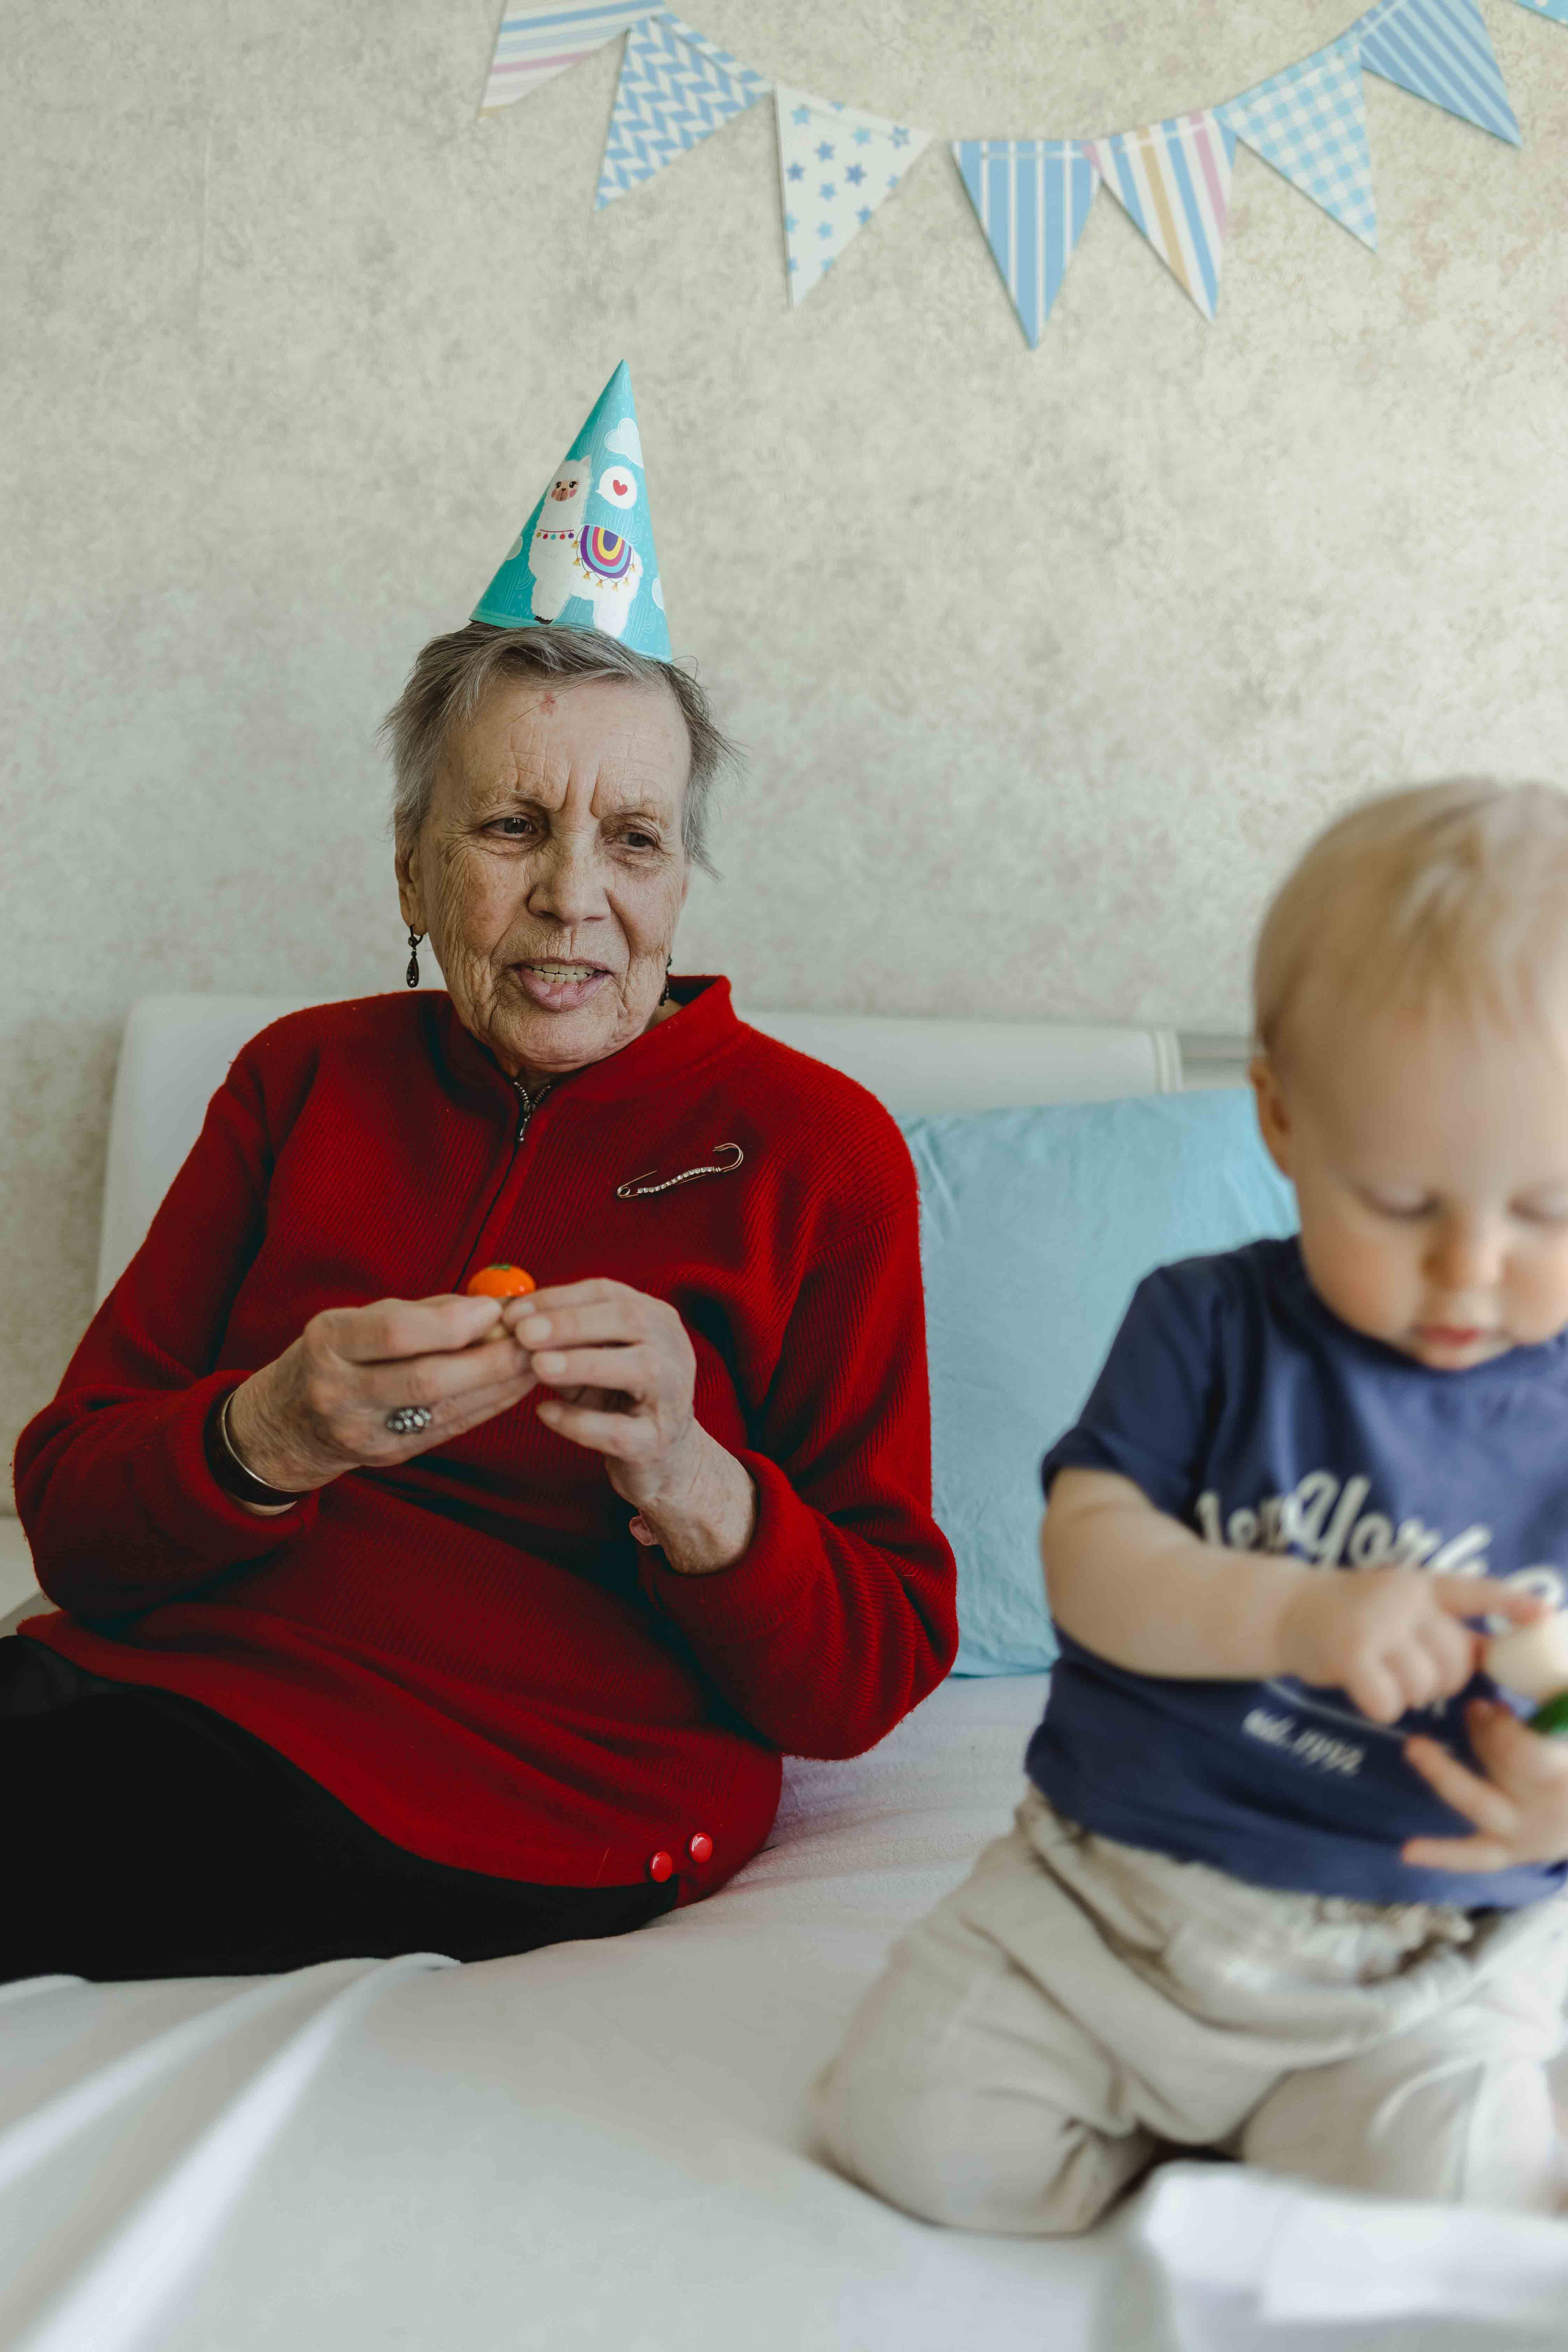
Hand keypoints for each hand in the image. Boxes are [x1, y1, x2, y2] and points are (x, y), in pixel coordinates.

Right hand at [227, 1294, 536, 1496]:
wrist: (287, 1425)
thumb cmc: (334, 1356)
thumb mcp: (356, 1320)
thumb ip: (421, 1311)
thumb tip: (490, 1304)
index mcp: (328, 1343)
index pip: (394, 1334)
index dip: (451, 1322)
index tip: (494, 1310)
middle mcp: (340, 1391)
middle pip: (425, 1378)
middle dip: (489, 1359)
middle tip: (534, 1339)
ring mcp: (364, 1431)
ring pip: (444, 1409)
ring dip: (500, 1383)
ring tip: (538, 1359)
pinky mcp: (390, 1456)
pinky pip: (450, 1428)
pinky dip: (489, 1404)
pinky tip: (517, 1385)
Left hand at [509, 1279, 754, 1572]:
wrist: (660, 1455)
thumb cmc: (616, 1396)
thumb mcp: (589, 1358)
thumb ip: (560, 1340)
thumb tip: (509, 1323)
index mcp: (655, 1318)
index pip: (607, 1293)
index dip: (559, 1299)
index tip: (513, 1312)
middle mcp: (673, 1348)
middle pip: (629, 1321)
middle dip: (571, 1324)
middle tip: (523, 1333)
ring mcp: (673, 1396)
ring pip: (639, 1369)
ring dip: (583, 1363)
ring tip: (538, 1365)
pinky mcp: (658, 1442)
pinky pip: (620, 1430)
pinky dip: (580, 1421)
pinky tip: (545, 1413)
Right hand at [1277, 1572, 1546, 1725]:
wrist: (1286, 1609)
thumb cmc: (1356, 1615)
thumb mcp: (1403, 1605)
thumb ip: (1445, 1624)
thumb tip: (1502, 1655)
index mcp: (1423, 1585)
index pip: (1476, 1591)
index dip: (1513, 1603)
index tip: (1547, 1616)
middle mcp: (1403, 1599)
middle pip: (1455, 1662)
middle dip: (1441, 1681)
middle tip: (1408, 1670)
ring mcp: (1375, 1624)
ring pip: (1424, 1687)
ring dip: (1407, 1696)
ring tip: (1382, 1676)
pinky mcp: (1350, 1654)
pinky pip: (1390, 1704)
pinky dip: (1380, 1708)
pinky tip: (1362, 1689)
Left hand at [1404, 1697, 1567, 1870]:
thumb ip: (1556, 1695)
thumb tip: (1526, 1641)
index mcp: (1564, 1775)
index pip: (1529, 1757)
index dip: (1506, 1730)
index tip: (1493, 1706)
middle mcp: (1548, 1811)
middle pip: (1506, 1769)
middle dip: (1487, 1737)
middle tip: (1474, 1707)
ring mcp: (1526, 1835)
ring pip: (1480, 1803)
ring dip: (1446, 1772)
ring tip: (1415, 1747)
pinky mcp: (1509, 1852)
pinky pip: (1474, 1856)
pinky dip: (1442, 1854)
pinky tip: (1408, 1852)